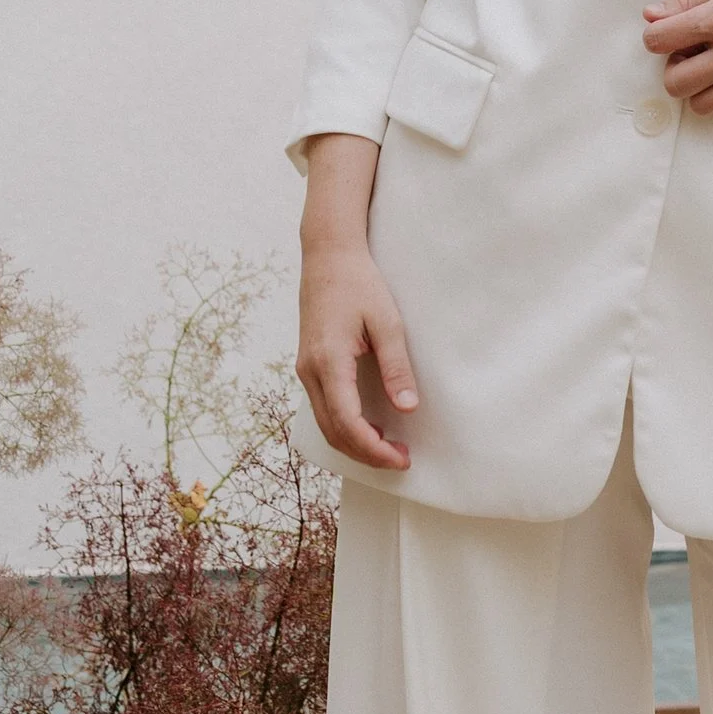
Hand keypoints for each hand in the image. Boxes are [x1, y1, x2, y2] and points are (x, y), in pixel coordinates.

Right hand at [297, 132, 419, 469]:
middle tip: (401, 458)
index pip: (348, 423)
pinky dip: (344, 426)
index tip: (402, 458)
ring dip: (354, 442)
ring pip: (325, 424)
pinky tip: (369, 426)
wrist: (327, 255)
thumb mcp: (387, 322)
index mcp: (329, 362)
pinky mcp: (309, 365)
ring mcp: (305, 369)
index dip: (374, 449)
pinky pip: (322, 408)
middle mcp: (310, 371)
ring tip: (389, 446)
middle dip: (366, 453)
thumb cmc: (359, 283)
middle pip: (333, 432)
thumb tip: (407, 407)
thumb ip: (396, 366)